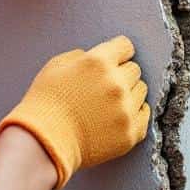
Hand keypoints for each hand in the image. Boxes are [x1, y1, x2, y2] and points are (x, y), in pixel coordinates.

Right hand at [0, 36, 149, 189]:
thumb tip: (97, 57)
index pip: (125, 46)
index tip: (112, 61)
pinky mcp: (130, 132)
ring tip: (108, 104)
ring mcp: (126, 109)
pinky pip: (145, 114)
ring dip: (129, 94)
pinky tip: (118, 116)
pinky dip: (134, 114)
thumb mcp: (56, 66)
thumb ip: (81, 56)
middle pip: (135, 69)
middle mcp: (117, 83)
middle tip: (105, 87)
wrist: (44, 143)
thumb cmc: (45, 103)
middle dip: (121, 74)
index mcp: (99, 62)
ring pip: (141, 90)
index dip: (117, 53)